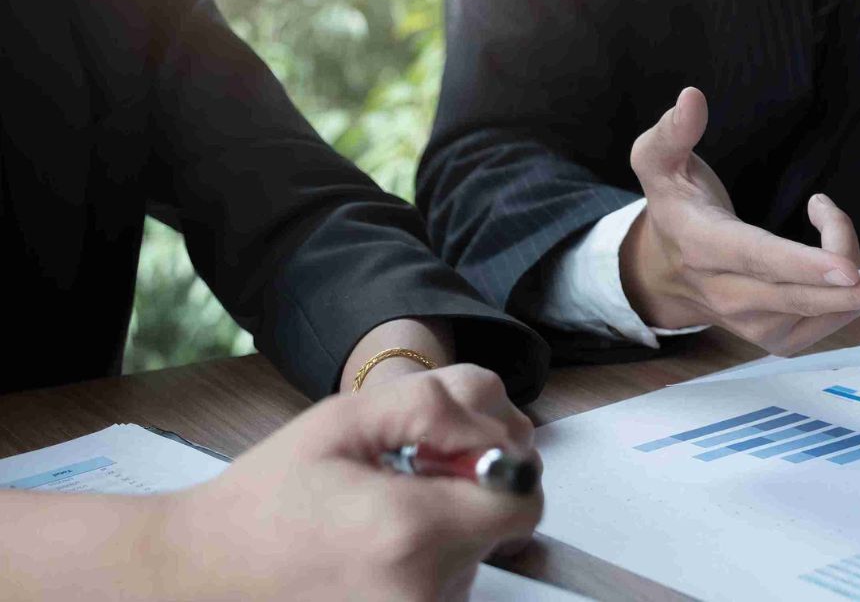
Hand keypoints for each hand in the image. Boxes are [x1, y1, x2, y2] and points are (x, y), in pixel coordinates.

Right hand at [166, 368, 541, 600]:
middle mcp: (425, 591)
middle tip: (411, 472)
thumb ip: (437, 407)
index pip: (522, 499)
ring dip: (450, 523)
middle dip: (472, 487)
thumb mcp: (346, 418)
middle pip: (502, 525)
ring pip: (478, 553)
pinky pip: (451, 582)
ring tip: (382, 510)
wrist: (206, 573)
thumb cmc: (268, 496)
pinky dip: (431, 556)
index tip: (453, 452)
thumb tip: (498, 434)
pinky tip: (379, 544)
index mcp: (411, 533)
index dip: (501, 463)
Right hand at [620, 87, 859, 355]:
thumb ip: (672, 132)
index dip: (801, 264)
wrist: (667, 273)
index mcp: (701, 247)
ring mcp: (752, 324)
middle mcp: (725, 295)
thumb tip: (691, 99)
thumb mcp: (659, 163)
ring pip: (823, 304)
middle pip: (797, 297)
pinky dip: (848, 289)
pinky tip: (836, 260)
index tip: (845, 268)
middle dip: (854, 292)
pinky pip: (831, 319)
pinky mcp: (776, 339)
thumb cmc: (676, 207)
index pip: (755, 258)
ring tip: (828, 217)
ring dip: (849, 261)